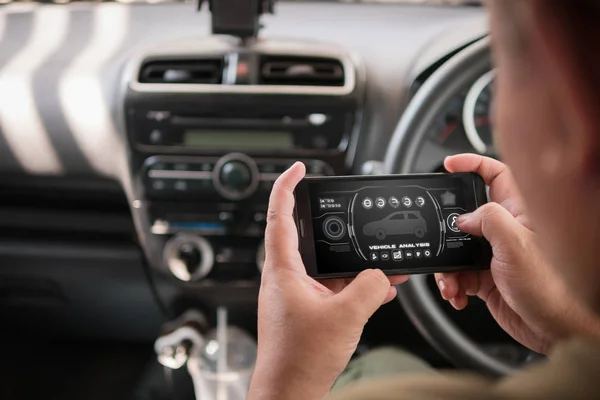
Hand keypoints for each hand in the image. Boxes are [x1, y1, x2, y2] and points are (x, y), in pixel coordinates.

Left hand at [248, 162, 407, 399]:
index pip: (280, 215)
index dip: (287, 186)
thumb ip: (369, 286)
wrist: (289, 393)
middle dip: (334, 227)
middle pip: (307, 237)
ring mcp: (296, 295)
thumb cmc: (298, 359)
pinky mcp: (307, 310)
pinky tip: (377, 289)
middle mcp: (286, 278)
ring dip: (352, 264)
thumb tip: (381, 275)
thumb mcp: (345, 315)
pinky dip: (353, 285)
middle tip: (352, 215)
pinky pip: (332, 288)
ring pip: (326, 266)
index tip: (299, 169)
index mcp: (283, 270)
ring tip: (380, 262)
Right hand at [436, 154, 598, 353]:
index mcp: (518, 213)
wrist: (554, 330)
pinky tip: (457, 294)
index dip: (472, 164)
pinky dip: (452, 285)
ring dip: (447, 266)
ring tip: (450, 281)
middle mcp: (505, 231)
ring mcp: (494, 254)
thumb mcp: (516, 244)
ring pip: (457, 249)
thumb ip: (488, 220)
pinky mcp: (486, 277)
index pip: (495, 175)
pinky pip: (459, 274)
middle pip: (466, 214)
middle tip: (438, 234)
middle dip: (447, 227)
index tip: (449, 165)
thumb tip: (464, 217)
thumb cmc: (551, 287)